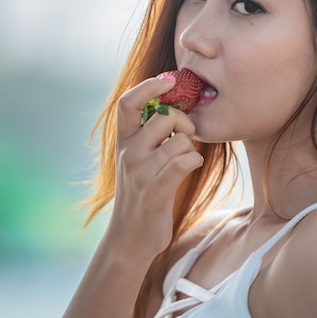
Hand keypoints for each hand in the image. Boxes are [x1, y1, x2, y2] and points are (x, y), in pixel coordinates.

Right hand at [108, 76, 203, 257]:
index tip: (168, 80)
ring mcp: (139, 172)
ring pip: (180, 140)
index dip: (148, 86)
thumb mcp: (136, 161)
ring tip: (183, 160)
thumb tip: (172, 107)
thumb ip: (147, 136)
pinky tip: (189, 168)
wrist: (129, 237)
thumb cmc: (140, 194)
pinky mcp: (154, 190)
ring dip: (190, 148)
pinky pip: (185, 161)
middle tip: (185, 136)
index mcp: (122, 142)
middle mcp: (127, 153)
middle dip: (184, 122)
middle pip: (164, 116)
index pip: (127, 103)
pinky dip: (193, 162)